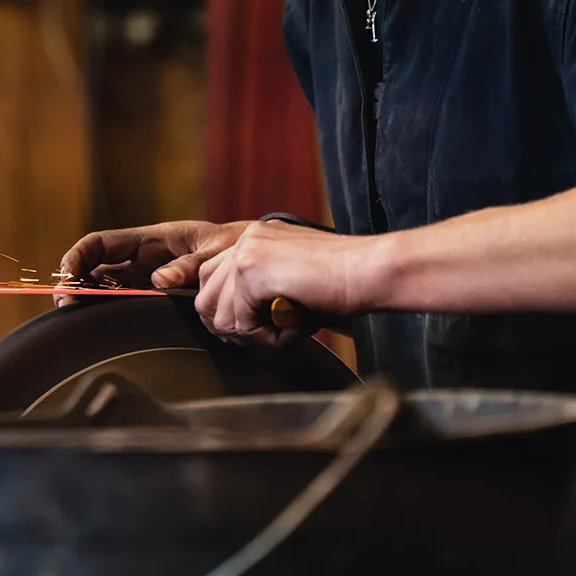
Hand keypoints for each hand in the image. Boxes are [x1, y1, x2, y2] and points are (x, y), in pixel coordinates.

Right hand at [54, 219, 250, 306]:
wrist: (248, 255)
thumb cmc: (231, 246)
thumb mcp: (216, 251)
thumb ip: (190, 265)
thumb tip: (159, 280)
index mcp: (149, 239)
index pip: (99, 244)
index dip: (77, 258)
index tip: (68, 277)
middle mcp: (138, 258)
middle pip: (92, 268)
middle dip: (72, 285)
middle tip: (65, 308)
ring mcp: (142, 279)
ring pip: (101, 288)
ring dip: (85, 301)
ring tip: (73, 321)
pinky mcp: (151, 296)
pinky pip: (120, 303)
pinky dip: (104, 313)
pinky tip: (96, 327)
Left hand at [195, 220, 373, 344]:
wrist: (369, 270)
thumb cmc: (344, 282)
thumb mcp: (292, 283)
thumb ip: (262, 294)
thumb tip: (234, 327)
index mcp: (255, 237)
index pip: (212, 277)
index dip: (227, 311)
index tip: (250, 330)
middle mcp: (245, 239)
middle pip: (205, 294)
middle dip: (229, 325)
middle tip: (262, 338)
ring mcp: (245, 253)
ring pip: (218, 312)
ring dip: (249, 334)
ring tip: (283, 333)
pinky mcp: (251, 272)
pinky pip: (240, 322)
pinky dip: (264, 337)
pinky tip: (292, 330)